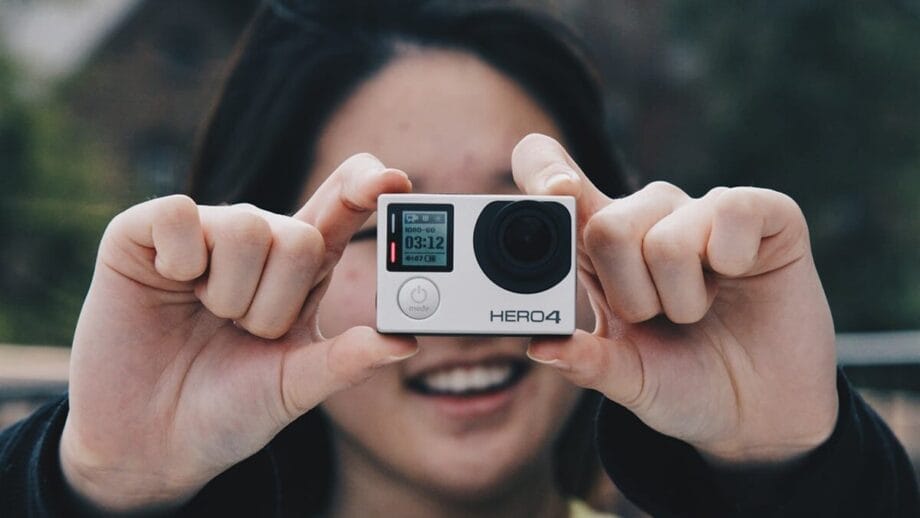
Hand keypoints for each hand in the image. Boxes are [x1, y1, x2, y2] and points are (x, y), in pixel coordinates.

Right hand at [59, 154, 417, 510]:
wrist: (152, 442)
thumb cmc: (227, 409)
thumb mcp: (294, 387)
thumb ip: (345, 361)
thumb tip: (404, 341)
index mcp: (300, 269)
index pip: (340, 207)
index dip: (366, 187)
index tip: (395, 183)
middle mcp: (257, 240)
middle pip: (298, 235)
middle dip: (275, 304)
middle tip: (242, 332)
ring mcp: (202, 232)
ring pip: (245, 227)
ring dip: (230, 294)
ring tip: (207, 318)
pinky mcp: (143, 232)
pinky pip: (179, 214)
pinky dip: (180, 260)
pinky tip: (170, 283)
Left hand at [513, 134, 837, 464]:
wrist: (759, 413)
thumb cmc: (684, 383)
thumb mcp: (627, 380)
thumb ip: (586, 361)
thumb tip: (540, 345)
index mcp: (598, 245)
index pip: (554, 175)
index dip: (544, 168)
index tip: (555, 193)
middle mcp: (645, 215)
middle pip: (606, 228)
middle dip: (629, 298)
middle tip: (656, 318)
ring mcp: (701, 210)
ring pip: (665, 241)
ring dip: (680, 300)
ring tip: (698, 310)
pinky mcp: (760, 211)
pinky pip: (730, 212)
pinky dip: (731, 262)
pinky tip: (739, 276)